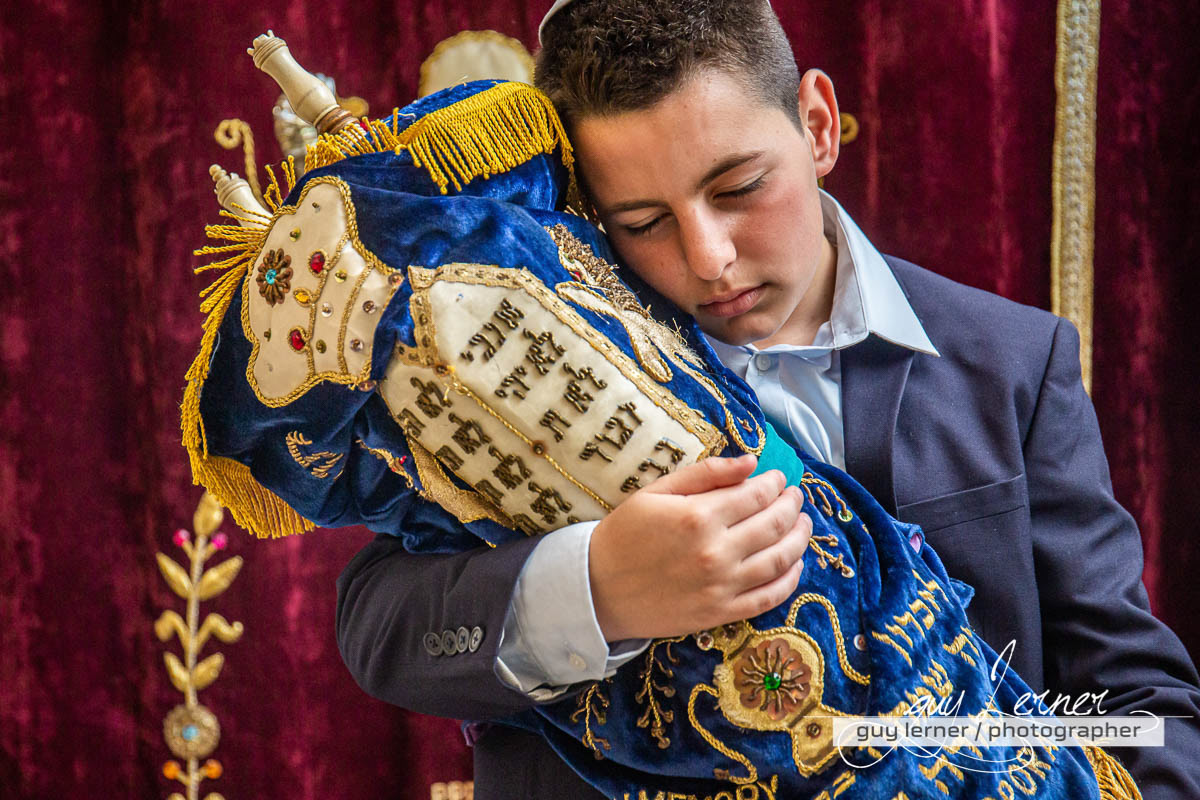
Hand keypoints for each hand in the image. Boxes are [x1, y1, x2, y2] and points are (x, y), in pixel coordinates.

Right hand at [588, 454, 811, 640]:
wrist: (598, 590)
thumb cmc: (624, 535)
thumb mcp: (656, 492)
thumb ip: (705, 474)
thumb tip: (750, 462)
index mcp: (699, 517)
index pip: (756, 495)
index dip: (774, 483)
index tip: (778, 478)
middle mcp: (716, 552)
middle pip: (774, 524)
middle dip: (791, 506)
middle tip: (795, 497)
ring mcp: (722, 586)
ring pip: (780, 559)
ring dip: (800, 538)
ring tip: (803, 524)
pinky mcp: (721, 613)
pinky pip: (770, 596)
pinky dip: (790, 579)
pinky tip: (795, 564)